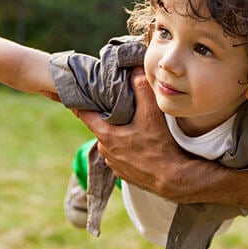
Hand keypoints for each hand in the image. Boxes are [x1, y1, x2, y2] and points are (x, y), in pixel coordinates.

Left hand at [74, 67, 199, 202]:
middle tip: (121, 107)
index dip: (79, 103)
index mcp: (106, 135)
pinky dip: (127, 149)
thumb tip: (134, 69)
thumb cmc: (160, 146)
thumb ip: (141, 89)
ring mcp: (114, 164)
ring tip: (135, 128)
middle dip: (108, 117)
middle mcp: (105, 150)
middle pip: (101, 127)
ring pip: (112, 142)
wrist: (172, 179)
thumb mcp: (151, 113)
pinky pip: (121, 156)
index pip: (84, 114)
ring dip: (119, 134)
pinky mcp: (124, 174)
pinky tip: (141, 145)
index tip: (75, 94)